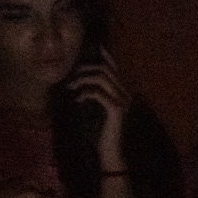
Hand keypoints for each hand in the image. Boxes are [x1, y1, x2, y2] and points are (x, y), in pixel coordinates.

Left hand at [66, 47, 129, 169]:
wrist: (110, 152)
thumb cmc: (102, 133)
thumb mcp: (98, 110)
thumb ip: (96, 95)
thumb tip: (82, 83)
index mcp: (123, 93)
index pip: (115, 69)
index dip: (107, 56)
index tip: (98, 46)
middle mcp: (125, 94)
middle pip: (106, 69)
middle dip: (86, 68)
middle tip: (72, 76)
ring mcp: (122, 101)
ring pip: (102, 78)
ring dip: (83, 79)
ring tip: (71, 87)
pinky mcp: (115, 109)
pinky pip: (98, 92)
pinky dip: (85, 92)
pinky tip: (78, 99)